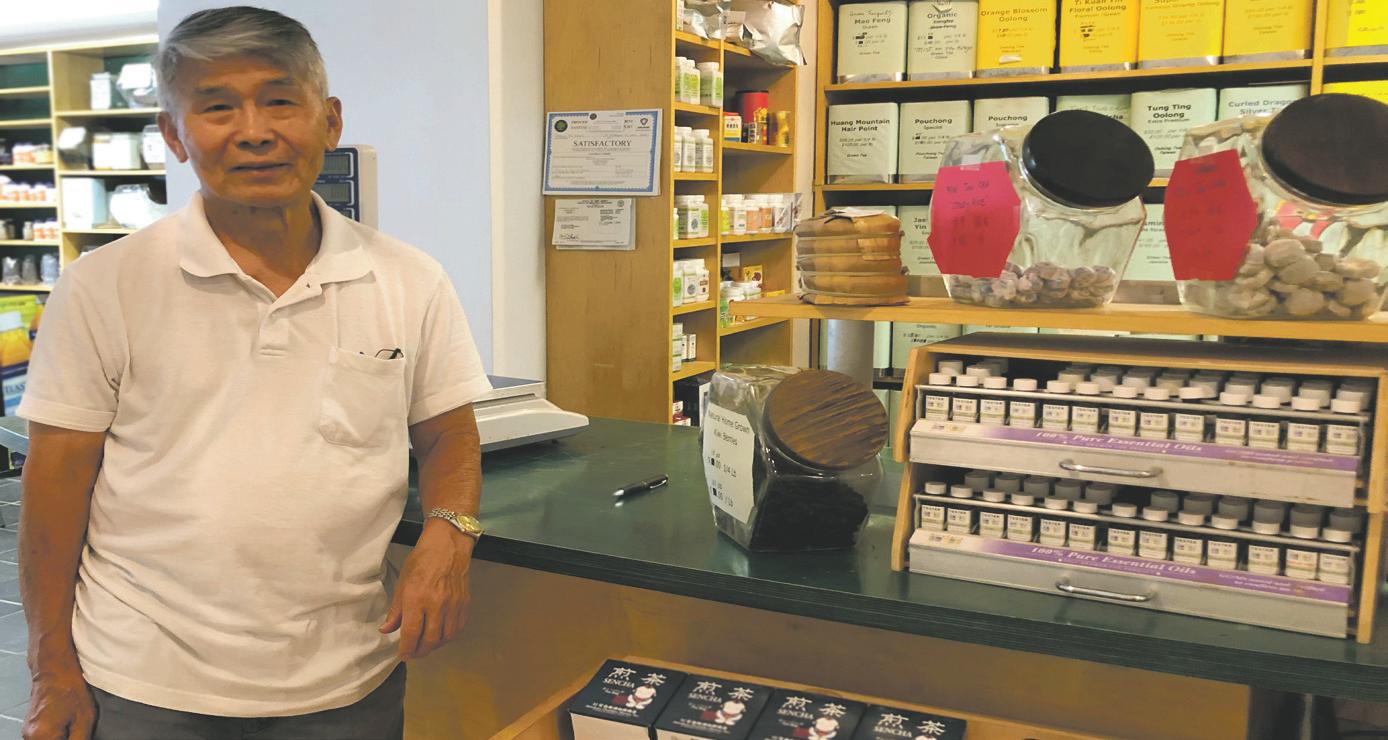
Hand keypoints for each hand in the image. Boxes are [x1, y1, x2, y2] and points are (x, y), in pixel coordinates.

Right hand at [24, 667, 93, 739]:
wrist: (55, 670)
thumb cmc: (69, 689)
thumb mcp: (84, 720)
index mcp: (42, 737)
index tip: (79, 737)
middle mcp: (29, 736)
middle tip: (78, 732)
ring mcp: (27, 732)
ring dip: (62, 738)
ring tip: (71, 726)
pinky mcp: (30, 727)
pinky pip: (44, 737)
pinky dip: (56, 735)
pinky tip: (66, 725)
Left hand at [378, 520, 473, 659]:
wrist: (448, 544)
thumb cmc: (422, 560)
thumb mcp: (402, 582)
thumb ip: (395, 610)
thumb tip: (386, 630)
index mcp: (416, 598)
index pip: (410, 633)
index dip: (406, 649)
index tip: (402, 655)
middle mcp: (436, 604)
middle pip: (429, 640)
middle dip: (420, 652)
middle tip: (413, 653)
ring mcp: (453, 605)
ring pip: (445, 637)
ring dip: (434, 646)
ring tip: (426, 646)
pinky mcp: (464, 603)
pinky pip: (457, 628)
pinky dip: (448, 637)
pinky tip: (440, 635)